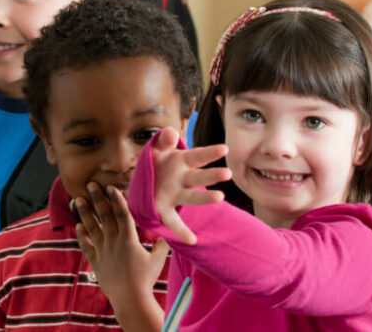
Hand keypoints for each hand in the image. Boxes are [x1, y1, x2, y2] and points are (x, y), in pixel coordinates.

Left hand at [75, 183, 167, 327]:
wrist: (130, 299)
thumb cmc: (146, 280)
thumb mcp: (158, 260)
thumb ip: (161, 245)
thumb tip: (166, 233)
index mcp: (128, 239)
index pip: (121, 214)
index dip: (116, 199)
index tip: (110, 187)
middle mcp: (113, 242)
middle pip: (104, 216)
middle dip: (97, 198)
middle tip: (91, 184)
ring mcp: (102, 251)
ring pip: (91, 228)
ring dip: (85, 213)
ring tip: (78, 200)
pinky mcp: (96, 262)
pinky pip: (86, 246)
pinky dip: (81, 235)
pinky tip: (77, 225)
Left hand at [152, 128, 231, 244]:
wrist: (144, 180)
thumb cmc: (157, 161)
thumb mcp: (157, 148)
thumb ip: (164, 140)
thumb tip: (170, 131)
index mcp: (182, 162)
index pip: (197, 156)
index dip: (210, 152)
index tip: (224, 148)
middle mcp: (183, 179)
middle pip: (199, 177)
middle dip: (212, 175)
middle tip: (227, 173)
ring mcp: (175, 195)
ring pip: (191, 197)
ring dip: (205, 198)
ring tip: (219, 197)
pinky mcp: (164, 209)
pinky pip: (173, 220)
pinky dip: (181, 230)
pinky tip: (191, 240)